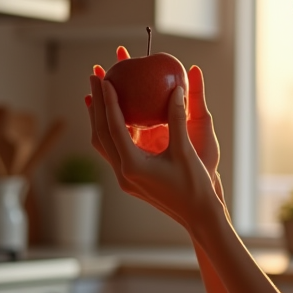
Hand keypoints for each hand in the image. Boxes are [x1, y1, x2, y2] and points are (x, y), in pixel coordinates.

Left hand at [86, 65, 222, 228]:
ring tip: (97, 94)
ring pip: (102, 143)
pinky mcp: (129, 179)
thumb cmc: (195, 185)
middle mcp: (124, 173)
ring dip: (98, 118)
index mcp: (134, 166)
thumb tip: (176, 89)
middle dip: (96, 104)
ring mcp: (125, 178)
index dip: (108, 101)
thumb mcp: (186, 150)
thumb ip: (177, 118)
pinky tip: (116, 116)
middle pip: (100, 133)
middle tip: (95, 77)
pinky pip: (113, 150)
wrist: (198, 215)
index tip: (106, 80)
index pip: (114, 127)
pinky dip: (110, 131)